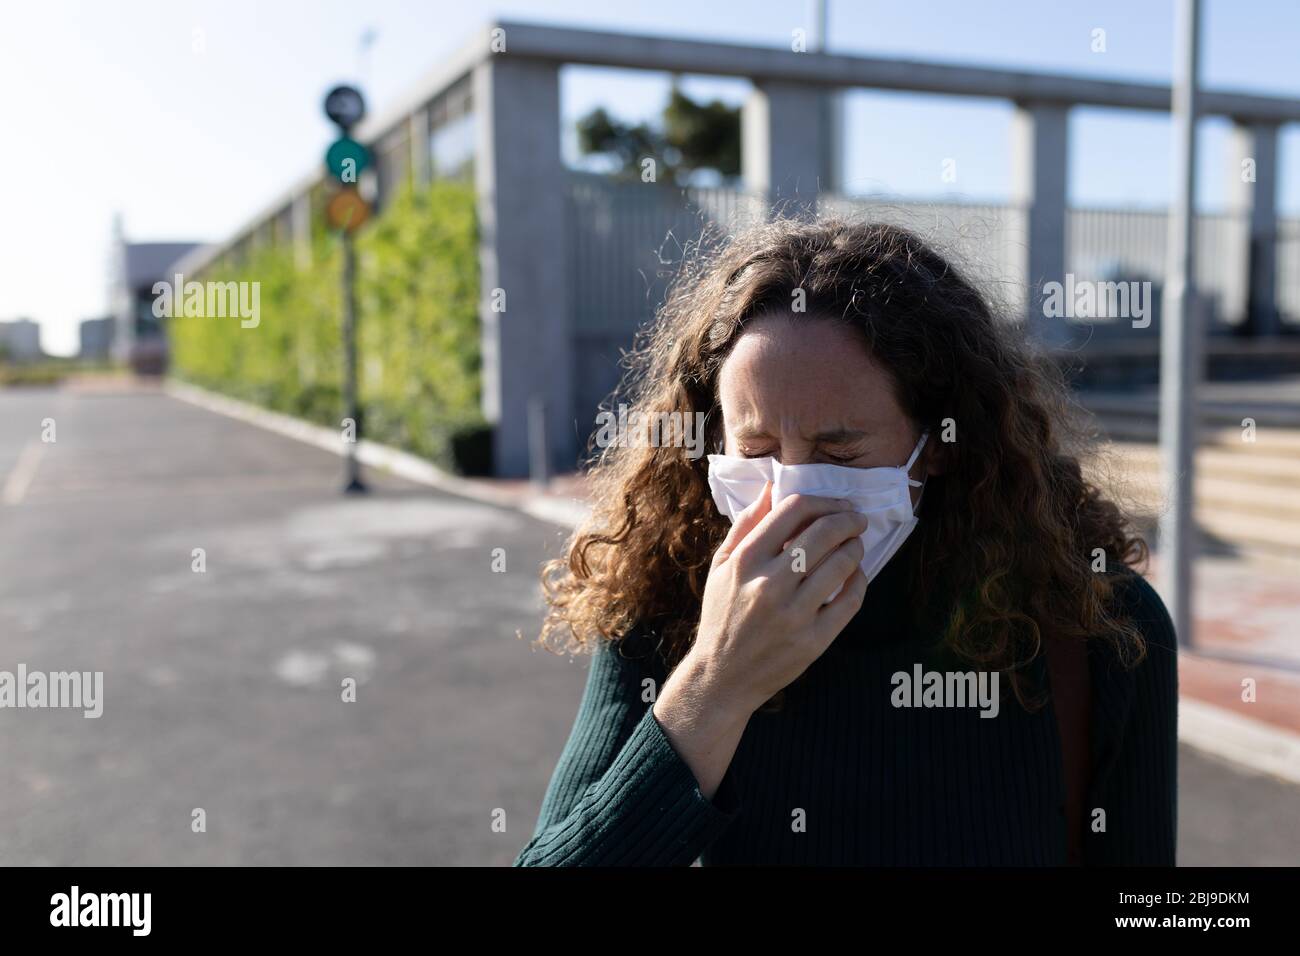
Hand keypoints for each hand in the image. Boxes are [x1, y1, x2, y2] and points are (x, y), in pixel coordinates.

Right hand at [689, 480, 869, 715]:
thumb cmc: (722, 616)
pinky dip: (859, 581)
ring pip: (841, 564)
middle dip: (848, 519)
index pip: (793, 511)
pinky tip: (855, 574)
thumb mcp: (721, 567)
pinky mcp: (813, 640)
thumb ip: (745, 526)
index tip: (835, 505)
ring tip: (855, 544)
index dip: (821, 501)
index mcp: (745, 561)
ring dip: (855, 547)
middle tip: (856, 519)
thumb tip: (772, 488)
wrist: (722, 677)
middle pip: (823, 533)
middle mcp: (769, 585)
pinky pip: (850, 600)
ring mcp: (794, 614)